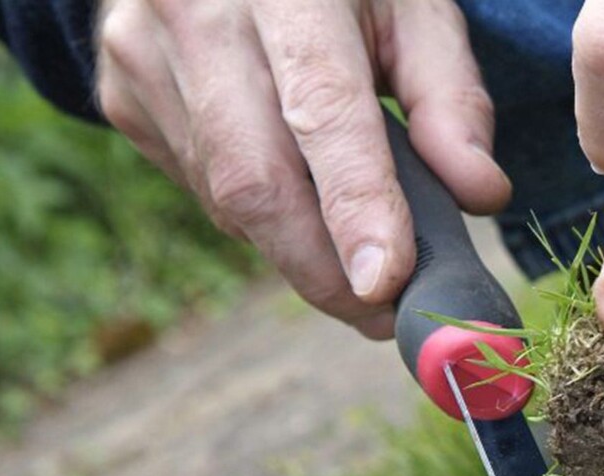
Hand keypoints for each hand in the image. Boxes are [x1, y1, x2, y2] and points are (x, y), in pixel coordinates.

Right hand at [96, 0, 511, 338]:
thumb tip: (480, 195)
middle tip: (384, 317)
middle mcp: (196, 11)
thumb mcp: (413, 8)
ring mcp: (144, 55)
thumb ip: (452, 97)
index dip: (355, 207)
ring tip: (354, 243)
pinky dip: (261, 216)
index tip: (384, 285)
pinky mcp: (124, 97)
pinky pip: (203, 191)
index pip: (323, 109)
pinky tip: (291, 180)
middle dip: (325, 270)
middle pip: (257, 179)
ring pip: (228, 200)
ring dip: (299, 247)